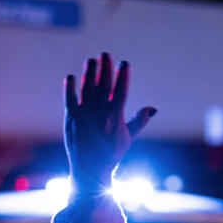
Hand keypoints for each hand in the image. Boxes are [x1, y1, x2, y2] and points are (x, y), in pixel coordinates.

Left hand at [63, 53, 155, 192]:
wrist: (90, 169)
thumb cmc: (112, 153)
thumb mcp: (128, 137)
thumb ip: (140, 120)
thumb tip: (153, 109)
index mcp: (115, 117)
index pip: (121, 91)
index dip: (123, 76)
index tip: (124, 63)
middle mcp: (100, 114)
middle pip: (103, 86)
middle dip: (105, 68)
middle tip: (105, 54)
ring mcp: (84, 115)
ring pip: (87, 89)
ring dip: (89, 73)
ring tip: (91, 60)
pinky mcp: (71, 119)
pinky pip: (69, 99)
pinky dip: (69, 88)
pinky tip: (71, 76)